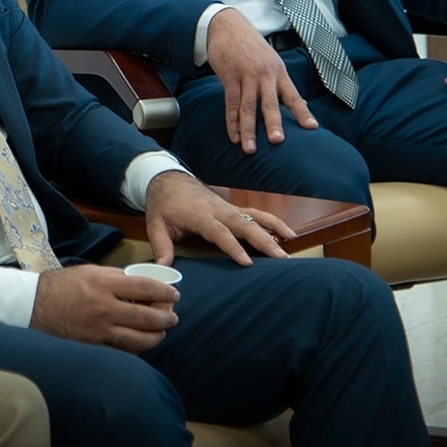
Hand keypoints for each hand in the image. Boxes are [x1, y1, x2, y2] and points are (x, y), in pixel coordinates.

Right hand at [29, 264, 178, 352]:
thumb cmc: (60, 286)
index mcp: (104, 284)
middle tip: (173, 316)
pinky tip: (142, 344)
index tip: (174, 295)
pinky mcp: (93, 346)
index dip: (164, 292)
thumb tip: (141, 285)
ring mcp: (99, 331)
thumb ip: (116, 278)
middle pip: (148, 316)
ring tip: (162, 332)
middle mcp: (104, 308)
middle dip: (166, 317)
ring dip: (157, 336)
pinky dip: (137, 349)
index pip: (145, 287)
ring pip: (140, 339)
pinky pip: (124, 352)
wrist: (32, 305)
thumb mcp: (89, 272)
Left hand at [142, 170, 293, 265]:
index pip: (219, 232)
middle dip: (264, 240)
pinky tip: (288, 234)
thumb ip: (161, 246)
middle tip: (281, 258)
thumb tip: (162, 268)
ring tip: (292, 244)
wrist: (168, 179)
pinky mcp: (233, 209)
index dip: (232, 246)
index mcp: (199, 215)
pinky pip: (256, 214)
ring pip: (255, 217)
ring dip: (274, 229)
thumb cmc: (163, 204)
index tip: (246, 262)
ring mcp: (228, 208)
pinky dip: (273, 222)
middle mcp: (218, 210)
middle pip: (244, 224)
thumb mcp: (155, 224)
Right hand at [206, 9, 319, 152]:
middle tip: (278, 141)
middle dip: (274, 123)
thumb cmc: (251, 47)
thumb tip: (303, 105)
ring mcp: (246, 75)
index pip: (293, 96)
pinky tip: (234, 136)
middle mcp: (265, 75)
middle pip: (270, 103)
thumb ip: (283, 85)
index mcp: (279, 73)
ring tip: (250, 149)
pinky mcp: (230, 76)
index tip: (312, 128)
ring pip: (248, 107)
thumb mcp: (271, 62)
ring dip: (248, 129)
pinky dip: (232, 121)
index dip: (303, 112)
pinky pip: (230, 103)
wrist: (228, 26)